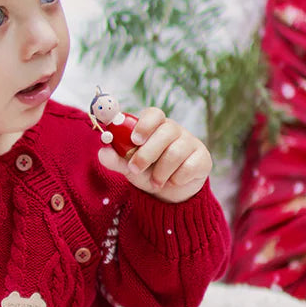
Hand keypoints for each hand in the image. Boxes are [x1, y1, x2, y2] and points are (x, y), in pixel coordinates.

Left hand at [97, 106, 211, 203]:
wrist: (169, 193)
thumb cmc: (147, 171)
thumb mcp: (128, 166)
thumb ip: (115, 159)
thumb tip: (102, 151)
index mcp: (155, 126)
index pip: (154, 114)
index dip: (145, 124)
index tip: (134, 139)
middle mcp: (174, 130)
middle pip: (165, 132)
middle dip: (146, 154)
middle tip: (135, 169)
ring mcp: (191, 143)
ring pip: (176, 152)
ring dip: (160, 172)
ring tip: (155, 183)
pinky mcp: (203, 159)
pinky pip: (190, 167)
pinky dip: (177, 179)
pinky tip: (173, 182)